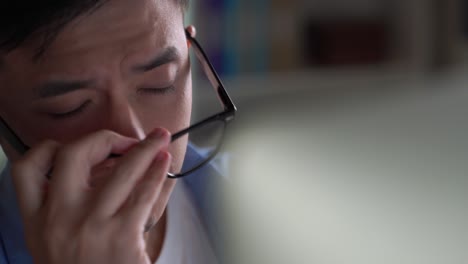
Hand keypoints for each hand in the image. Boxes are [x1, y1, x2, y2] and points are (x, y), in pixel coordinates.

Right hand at [11, 129, 171, 263]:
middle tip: (125, 140)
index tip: (74, 146)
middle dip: (104, 138)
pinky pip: (144, 194)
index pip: (25, 171)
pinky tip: (164, 165)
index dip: (47, 149)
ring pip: (121, 170)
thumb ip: (60, 210)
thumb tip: (98, 169)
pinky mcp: (122, 236)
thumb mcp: (53, 245)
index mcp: (37, 222)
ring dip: (145, 149)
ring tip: (160, 138)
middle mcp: (59, 219)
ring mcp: (91, 226)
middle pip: (74, 156)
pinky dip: (157, 174)